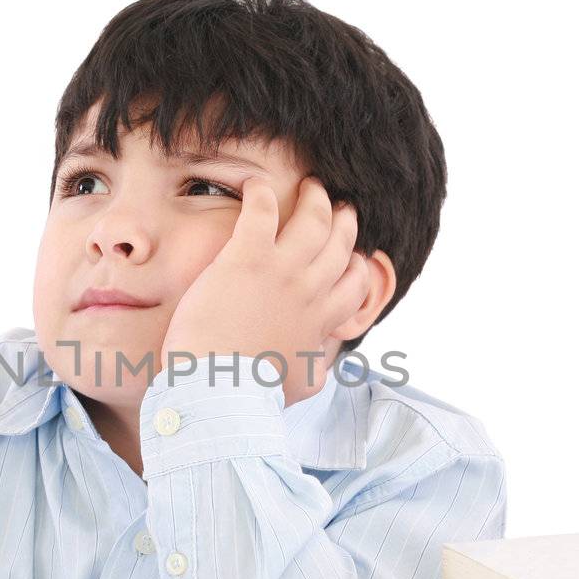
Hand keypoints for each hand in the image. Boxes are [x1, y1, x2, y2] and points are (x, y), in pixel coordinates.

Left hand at [160, 176, 369, 406]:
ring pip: (313, 218)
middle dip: (344, 220)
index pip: (354, 283)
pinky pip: (262, 210)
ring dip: (315, 197)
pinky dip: (260, 192)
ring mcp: (281, 270)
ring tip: (312, 184)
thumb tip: (321, 370)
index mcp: (320, 320)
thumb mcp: (298, 387)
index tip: (353, 256)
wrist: (221, 389)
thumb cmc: (253, 394)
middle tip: (340, 207)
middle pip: (340, 242)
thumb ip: (314, 370)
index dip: (357, 264)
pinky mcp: (247, 257)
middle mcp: (309, 289)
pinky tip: (255, 184)